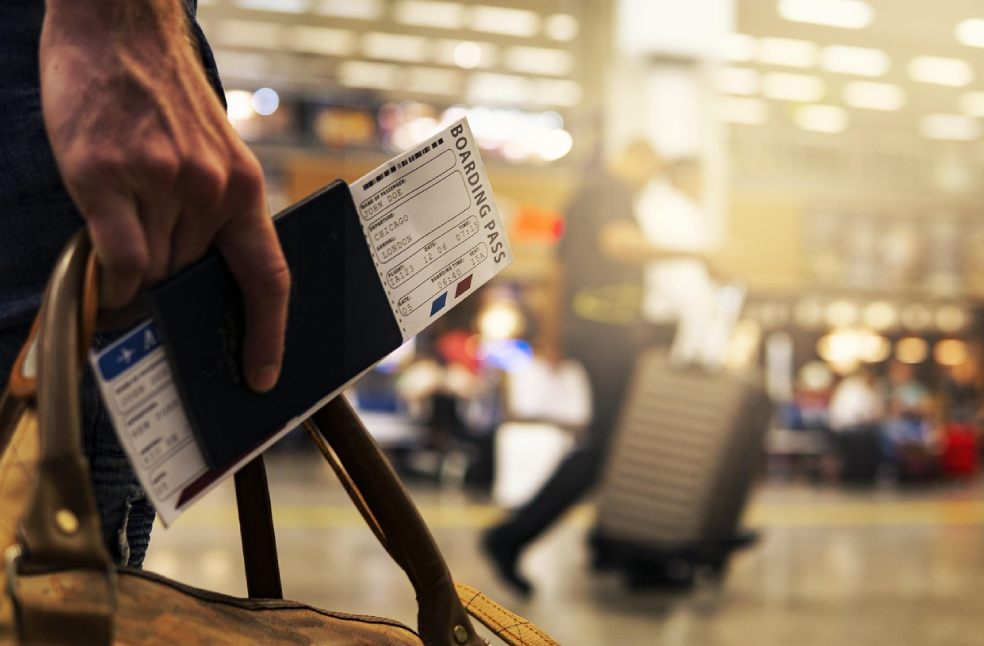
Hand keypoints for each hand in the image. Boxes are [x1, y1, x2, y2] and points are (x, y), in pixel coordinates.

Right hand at [40, 0, 288, 391]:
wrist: (120, 29)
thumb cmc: (165, 98)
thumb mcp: (213, 155)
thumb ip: (210, 215)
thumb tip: (190, 283)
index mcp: (244, 189)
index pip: (269, 278)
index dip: (268, 334)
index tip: (262, 375)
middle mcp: (208, 190)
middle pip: (191, 281)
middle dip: (173, 301)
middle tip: (155, 315)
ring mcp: (159, 183)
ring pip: (152, 274)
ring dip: (137, 286)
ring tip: (120, 276)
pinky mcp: (106, 176)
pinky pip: (118, 258)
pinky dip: (111, 280)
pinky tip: (104, 278)